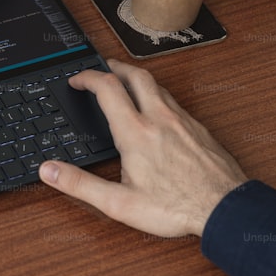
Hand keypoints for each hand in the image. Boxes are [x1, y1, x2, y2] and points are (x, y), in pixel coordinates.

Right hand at [38, 59, 248, 236]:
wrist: (226, 208)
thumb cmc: (176, 208)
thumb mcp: (119, 203)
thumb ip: (80, 185)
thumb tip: (49, 171)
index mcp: (135, 132)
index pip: (107, 88)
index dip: (88, 77)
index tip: (77, 80)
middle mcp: (159, 118)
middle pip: (135, 75)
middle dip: (114, 67)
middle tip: (102, 68)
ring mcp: (182, 121)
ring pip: (157, 85)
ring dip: (137, 78)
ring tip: (126, 84)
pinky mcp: (198, 128)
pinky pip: (174, 101)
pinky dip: (158, 96)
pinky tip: (157, 111)